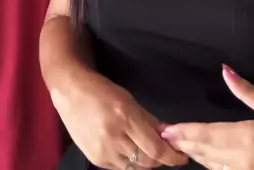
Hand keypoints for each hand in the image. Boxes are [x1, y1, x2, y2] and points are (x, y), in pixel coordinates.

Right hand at [52, 70, 186, 168]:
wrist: (70, 92)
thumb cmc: (102, 90)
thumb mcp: (129, 100)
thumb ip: (150, 121)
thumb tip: (170, 136)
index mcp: (125, 118)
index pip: (155, 148)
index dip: (172, 157)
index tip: (182, 157)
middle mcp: (114, 137)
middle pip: (146, 162)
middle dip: (160, 160)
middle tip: (167, 153)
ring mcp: (103, 151)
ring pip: (134, 168)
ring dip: (146, 163)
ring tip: (149, 151)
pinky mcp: (95, 159)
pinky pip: (120, 168)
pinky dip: (130, 163)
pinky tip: (130, 151)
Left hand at [161, 65, 253, 169]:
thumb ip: (247, 92)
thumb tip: (226, 71)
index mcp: (248, 137)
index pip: (205, 134)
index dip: (183, 133)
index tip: (165, 131)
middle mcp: (242, 160)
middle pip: (204, 152)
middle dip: (184, 144)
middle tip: (165, 137)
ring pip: (212, 166)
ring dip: (196, 155)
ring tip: (180, 145)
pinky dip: (213, 165)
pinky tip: (206, 158)